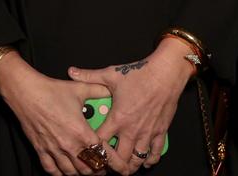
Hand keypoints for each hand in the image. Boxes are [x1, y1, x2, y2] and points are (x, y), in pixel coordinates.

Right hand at [0, 53, 111, 175]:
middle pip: (88, 168)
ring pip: (71, 172)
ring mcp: (54, 149)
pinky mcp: (41, 150)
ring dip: (81, 173)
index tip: (118, 164)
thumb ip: (98, 90)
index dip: (113, 162)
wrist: (26, 92)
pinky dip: (60, 173)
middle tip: (103, 166)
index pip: (102, 154)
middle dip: (98, 169)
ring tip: (86, 169)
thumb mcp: (79, 89)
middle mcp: (68, 144)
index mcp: (81, 131)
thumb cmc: (51, 91)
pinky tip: (65, 171)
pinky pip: (51, 170)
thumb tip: (109, 90)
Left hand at [67, 39, 194, 174]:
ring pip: (138, 159)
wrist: (165, 74)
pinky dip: (150, 160)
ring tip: (124, 168)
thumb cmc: (139, 74)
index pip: (101, 141)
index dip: (93, 149)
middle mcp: (132, 130)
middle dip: (112, 165)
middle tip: (106, 166)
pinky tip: (145, 163)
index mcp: (118, 118)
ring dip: (130, 166)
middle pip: (120, 157)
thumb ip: (90, 76)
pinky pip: (156, 152)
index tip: (89, 151)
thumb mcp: (111, 74)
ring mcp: (147, 133)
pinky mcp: (161, 131)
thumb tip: (72, 72)